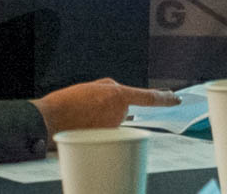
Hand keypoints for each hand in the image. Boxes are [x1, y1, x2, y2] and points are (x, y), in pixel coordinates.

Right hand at [34, 80, 181, 139]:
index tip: (176, 98)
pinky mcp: (105, 139)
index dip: (165, 98)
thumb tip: (117, 94)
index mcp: (118, 95)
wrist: (51, 119)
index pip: (149, 98)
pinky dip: (99, 130)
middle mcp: (119, 112)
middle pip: (124, 109)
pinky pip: (107, 132)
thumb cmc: (68, 103)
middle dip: (113, 108)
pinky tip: (83, 127)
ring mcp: (113, 127)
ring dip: (104, 119)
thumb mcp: (91, 87)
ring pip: (115, 121)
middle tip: (91, 109)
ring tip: (83, 117)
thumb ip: (108, 89)